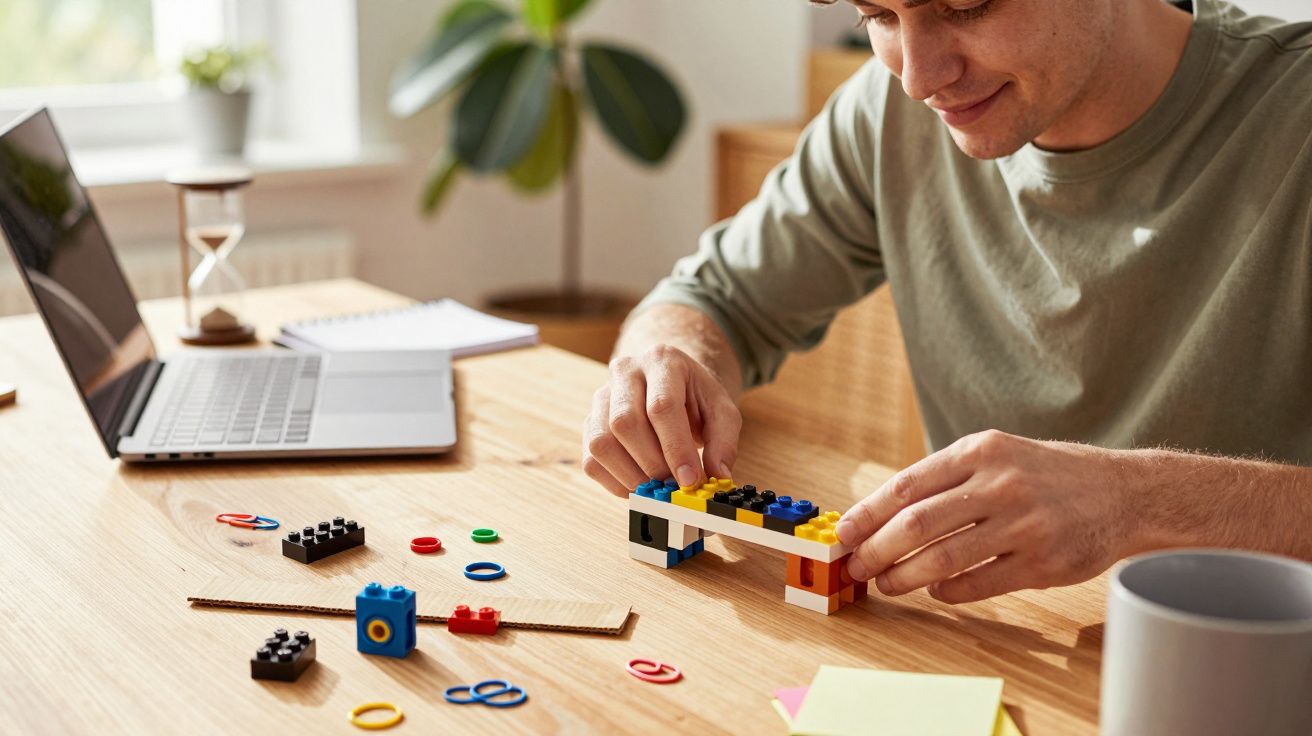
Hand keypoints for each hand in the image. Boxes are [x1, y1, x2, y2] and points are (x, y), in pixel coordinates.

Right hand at [582, 345, 741, 496]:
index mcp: (662, 361)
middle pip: (625, 423)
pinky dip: (615, 482)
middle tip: (674, 485)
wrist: (670, 382)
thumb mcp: (721, 411)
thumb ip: (723, 442)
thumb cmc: (695, 397)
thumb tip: (717, 475)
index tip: (690, 480)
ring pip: (601, 443)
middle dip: (652, 464)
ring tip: (657, 487)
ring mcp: (602, 396)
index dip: (675, 448)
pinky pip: (591, 459)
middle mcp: (625, 372)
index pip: (662, 407)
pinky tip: (639, 485)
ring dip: (630, 475)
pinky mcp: (590, 422)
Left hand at [836, 430, 1134, 602]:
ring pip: (944, 558)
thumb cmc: (1046, 475)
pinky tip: (936, 591)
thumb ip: (946, 478)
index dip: (869, 514)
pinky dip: (949, 591)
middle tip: (857, 566)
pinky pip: (979, 584)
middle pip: (918, 523)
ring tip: (886, 584)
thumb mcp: (997, 455)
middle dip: (878, 550)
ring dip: (905, 576)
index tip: (845, 534)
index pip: (907, 485)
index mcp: (980, 451)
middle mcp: (1000, 484)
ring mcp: (1024, 525)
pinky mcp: (1043, 563)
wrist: (1124, 492)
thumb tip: (882, 513)